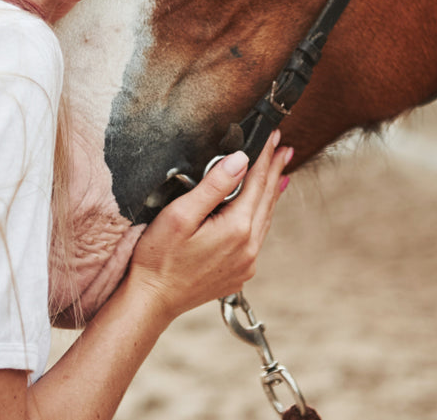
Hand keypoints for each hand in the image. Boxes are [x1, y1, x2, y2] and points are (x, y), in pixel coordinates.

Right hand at [126, 131, 290, 320]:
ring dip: (271, 193)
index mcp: (236, 228)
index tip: (275, 136)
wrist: (152, 300)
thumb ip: (213, 186)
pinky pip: (258, 237)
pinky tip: (260, 209)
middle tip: (285, 148)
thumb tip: (240, 160)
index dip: (266, 156)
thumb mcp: (180, 215)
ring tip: (280, 173)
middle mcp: (249, 248)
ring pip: (265, 218)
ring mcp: (247, 263)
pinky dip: (262, 216)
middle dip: (275, 170)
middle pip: (266, 199)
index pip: (257, 181)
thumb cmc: (158, 258)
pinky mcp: (240, 273)